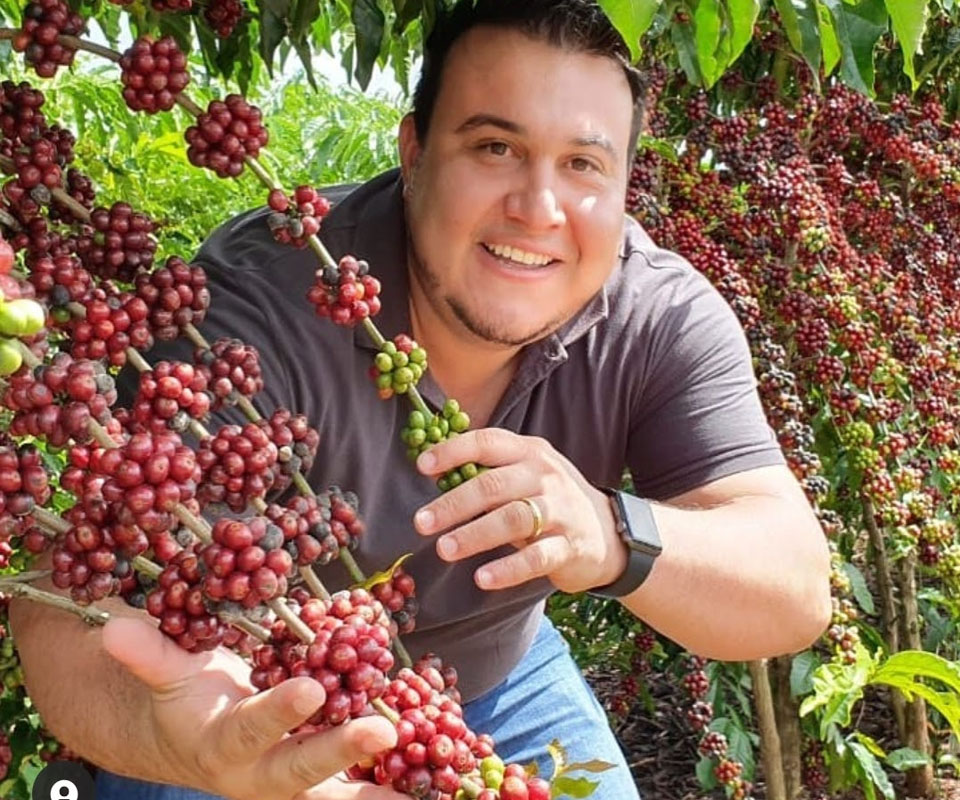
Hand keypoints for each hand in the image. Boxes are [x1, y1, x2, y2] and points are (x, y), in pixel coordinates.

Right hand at [101, 617, 404, 799]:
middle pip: (302, 769)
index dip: (279, 711)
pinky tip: (433, 789)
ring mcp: (295, 783)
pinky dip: (391, 790)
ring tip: (425, 792)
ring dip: (378, 792)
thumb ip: (152, 655)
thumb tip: (114, 630)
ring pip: (335, 794)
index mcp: (223, 744)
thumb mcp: (169, 678)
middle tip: (383, 730)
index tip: (312, 688)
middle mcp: (261, 773)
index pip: (252, 728)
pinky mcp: (321, 783)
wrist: (197, 746)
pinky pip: (357, 790)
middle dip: (341, 752)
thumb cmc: (189, 701)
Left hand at [413, 429, 627, 593]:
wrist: (610, 532)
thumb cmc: (551, 501)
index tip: (423, 466)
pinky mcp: (571, 546)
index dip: (453, 451)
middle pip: (494, 485)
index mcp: (529, 452)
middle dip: (453, 504)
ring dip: (474, 535)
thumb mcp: (527, 475)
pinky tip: (482, 578)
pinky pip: (536, 557)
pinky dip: (507, 569)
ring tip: (444, 549)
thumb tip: (434, 474)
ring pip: (513, 519)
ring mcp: (561, 511)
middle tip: (422, 522)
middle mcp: (546, 477)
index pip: (488, 442)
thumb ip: (490, 473)